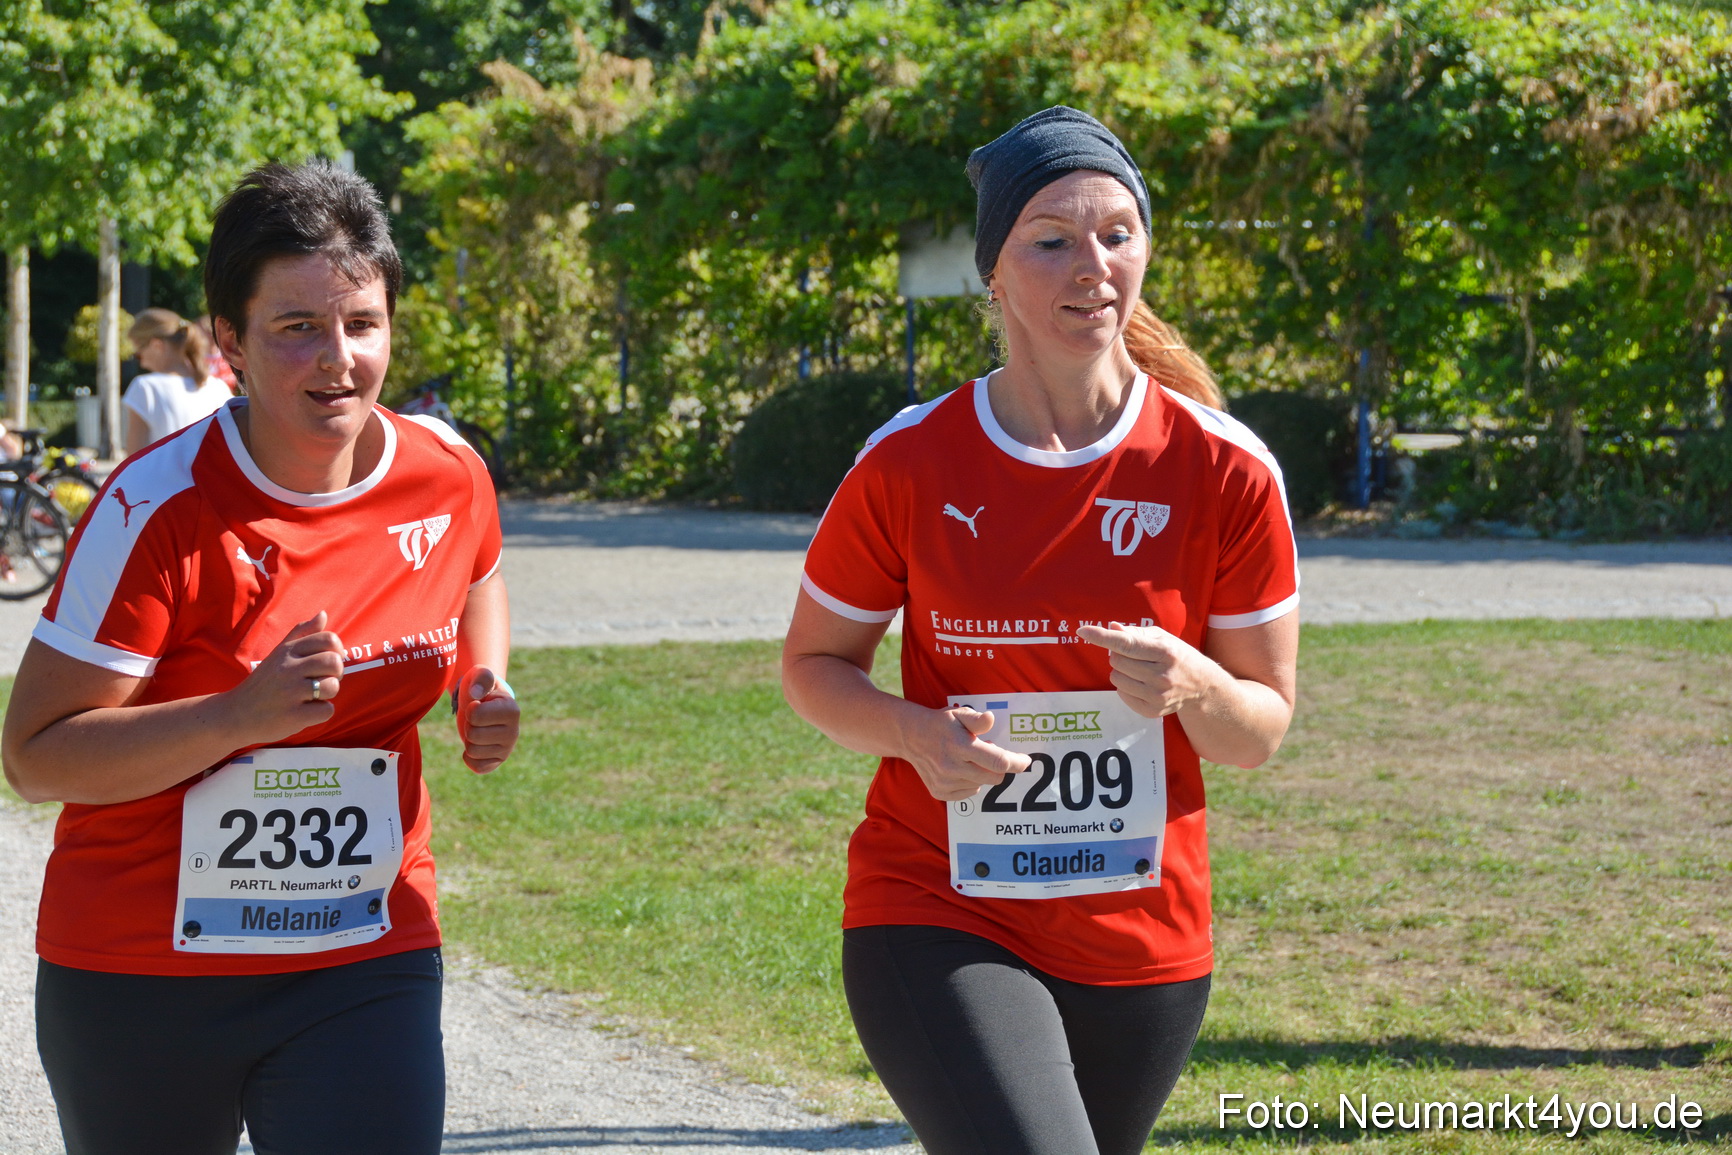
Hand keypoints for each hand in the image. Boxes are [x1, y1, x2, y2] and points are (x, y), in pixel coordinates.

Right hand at [224, 612, 344, 742]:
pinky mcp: (293, 716)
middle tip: (322, 680)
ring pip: (333, 686)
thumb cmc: (264, 683)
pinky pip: (326, 710)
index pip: (328, 639)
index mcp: (287, 651)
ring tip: (312, 696)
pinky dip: (320, 713)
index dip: (337, 651)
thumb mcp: (278, 654)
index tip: (325, 662)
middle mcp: (288, 668)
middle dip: (336, 673)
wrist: (236, 715)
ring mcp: (290, 692)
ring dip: (328, 694)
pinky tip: (305, 711)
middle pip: (334, 662)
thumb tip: (323, 614)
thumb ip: (302, 633)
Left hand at [455, 666, 519, 773]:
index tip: (478, 704)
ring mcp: (507, 749)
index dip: (470, 709)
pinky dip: (469, 757)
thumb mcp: (481, 676)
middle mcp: (514, 732)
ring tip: (478, 729)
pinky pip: (477, 767)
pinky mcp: (498, 762)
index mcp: (512, 710)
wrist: (485, 704)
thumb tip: (475, 694)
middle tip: (477, 719)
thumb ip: (481, 677)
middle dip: (468, 725)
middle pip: (473, 735)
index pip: (476, 715)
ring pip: (472, 752)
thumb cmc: (481, 688)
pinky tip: (476, 745)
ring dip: (469, 740)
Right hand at [899, 705, 1031, 801]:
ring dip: (983, 773)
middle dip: (1000, 767)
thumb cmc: (940, 724)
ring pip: (982, 784)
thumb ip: (977, 719)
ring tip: (969, 758)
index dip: (1016, 763)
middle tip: (990, 752)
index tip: (1025, 760)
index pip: (997, 761)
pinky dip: (971, 782)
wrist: (910, 737)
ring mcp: (945, 782)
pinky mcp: (940, 792)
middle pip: (994, 777)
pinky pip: (970, 792)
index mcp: (960, 746)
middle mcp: (952, 767)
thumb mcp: (959, 714)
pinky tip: (960, 768)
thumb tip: (991, 719)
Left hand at [1077, 621, 1222, 718]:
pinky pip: (1121, 694)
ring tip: (1140, 669)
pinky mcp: (1151, 711)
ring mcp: (1157, 697)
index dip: (1102, 637)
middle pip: (1116, 661)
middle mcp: (1162, 676)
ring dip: (1121, 671)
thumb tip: (1112, 628)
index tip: (1082, 631)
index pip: (1126, 644)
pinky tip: (1142, 683)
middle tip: (1134, 655)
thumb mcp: (1162, 638)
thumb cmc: (1177, 655)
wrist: (1201, 686)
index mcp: (1165, 652)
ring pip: (1115, 678)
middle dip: (1118, 654)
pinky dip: (1125, 686)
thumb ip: (1135, 633)